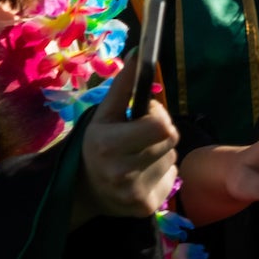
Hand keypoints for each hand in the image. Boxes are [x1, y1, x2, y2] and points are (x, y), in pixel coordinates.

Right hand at [73, 50, 179, 224]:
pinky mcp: (148, 206)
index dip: (158, 116)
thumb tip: (139, 52)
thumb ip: (123, 85)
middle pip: (170, 141)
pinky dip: (161, 172)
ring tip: (138, 155)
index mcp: (110, 145)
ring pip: (172, 158)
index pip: (162, 127)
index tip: (143, 115)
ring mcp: (137, 193)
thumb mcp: (103, 113)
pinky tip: (142, 173)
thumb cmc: (95, 143)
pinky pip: (172, 178)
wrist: (85, 189)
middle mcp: (123, 172)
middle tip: (139, 135)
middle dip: (159, 133)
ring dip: (160, 152)